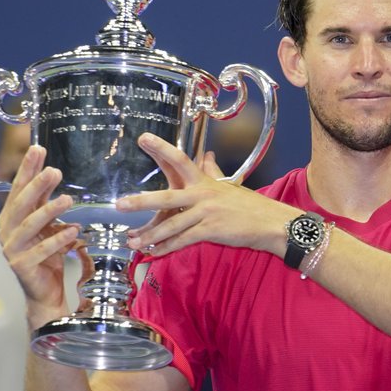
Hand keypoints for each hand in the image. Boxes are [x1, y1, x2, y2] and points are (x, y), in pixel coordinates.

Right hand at [0, 145, 80, 329]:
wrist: (43, 292)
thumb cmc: (47, 254)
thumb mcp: (48, 224)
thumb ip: (47, 201)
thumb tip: (53, 171)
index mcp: (11, 217)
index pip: (18, 188)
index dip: (27, 169)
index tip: (38, 148)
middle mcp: (7, 231)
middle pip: (21, 204)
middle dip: (36, 185)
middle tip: (54, 170)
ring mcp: (12, 249)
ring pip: (29, 226)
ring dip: (49, 211)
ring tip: (68, 199)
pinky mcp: (21, 266)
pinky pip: (41, 251)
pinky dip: (58, 240)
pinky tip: (73, 230)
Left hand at [115, 133, 296, 257]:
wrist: (270, 224)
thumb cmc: (249, 205)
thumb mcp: (229, 185)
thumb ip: (213, 171)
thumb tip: (206, 155)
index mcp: (204, 181)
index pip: (180, 160)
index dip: (161, 148)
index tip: (143, 138)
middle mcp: (202, 194)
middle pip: (166, 197)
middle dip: (141, 202)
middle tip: (120, 204)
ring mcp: (206, 213)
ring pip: (171, 225)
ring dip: (150, 235)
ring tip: (132, 241)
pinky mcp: (211, 230)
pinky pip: (183, 240)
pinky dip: (167, 248)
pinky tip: (154, 252)